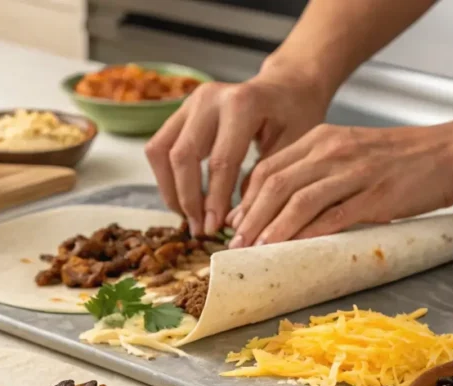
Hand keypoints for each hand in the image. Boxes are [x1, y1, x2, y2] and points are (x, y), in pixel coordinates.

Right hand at [145, 74, 327, 234]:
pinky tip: (184, 198)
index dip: (214, 200)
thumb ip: (262, 181)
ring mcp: (190, 102)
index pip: (220, 161)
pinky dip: (166, 177)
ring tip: (188, 217)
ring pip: (160, 151)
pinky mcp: (179, 111)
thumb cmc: (294, 117)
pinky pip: (158, 147)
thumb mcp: (292, 148)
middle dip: (187, 199)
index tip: (214, 230)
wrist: (285, 88)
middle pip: (182, 155)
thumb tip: (233, 220)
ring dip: (170, 189)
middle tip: (199, 229)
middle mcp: (209, 98)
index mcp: (241, 104)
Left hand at [226, 123, 452, 247]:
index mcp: (322, 138)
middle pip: (276, 185)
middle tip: (236, 243)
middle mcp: (333, 151)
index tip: (233, 222)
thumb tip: (281, 206)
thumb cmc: (400, 158)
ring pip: (298, 202)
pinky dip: (308, 235)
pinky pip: (333, 217)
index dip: (245, 198)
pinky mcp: (376, 196)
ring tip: (256, 251)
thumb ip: (317, 170)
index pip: (269, 167)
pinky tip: (294, 249)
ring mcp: (354, 173)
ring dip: (272, 230)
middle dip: (250, 217)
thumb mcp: (350, 151)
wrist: (449, 152)